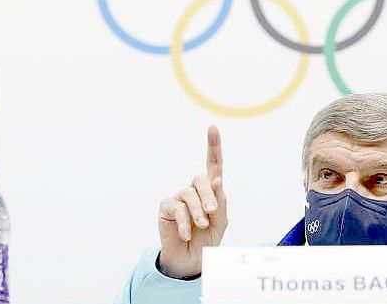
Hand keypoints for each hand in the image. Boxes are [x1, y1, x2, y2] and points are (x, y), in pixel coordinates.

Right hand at [157, 125, 226, 277]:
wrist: (192, 259)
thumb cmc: (207, 239)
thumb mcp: (220, 221)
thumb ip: (220, 201)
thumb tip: (217, 180)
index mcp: (210, 190)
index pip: (213, 165)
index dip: (213, 146)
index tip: (212, 128)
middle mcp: (194, 190)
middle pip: (201, 179)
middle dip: (209, 196)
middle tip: (212, 214)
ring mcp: (179, 197)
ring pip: (189, 194)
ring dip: (198, 212)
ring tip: (201, 226)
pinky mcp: (166, 207)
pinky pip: (176, 208)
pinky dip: (184, 222)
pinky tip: (187, 233)